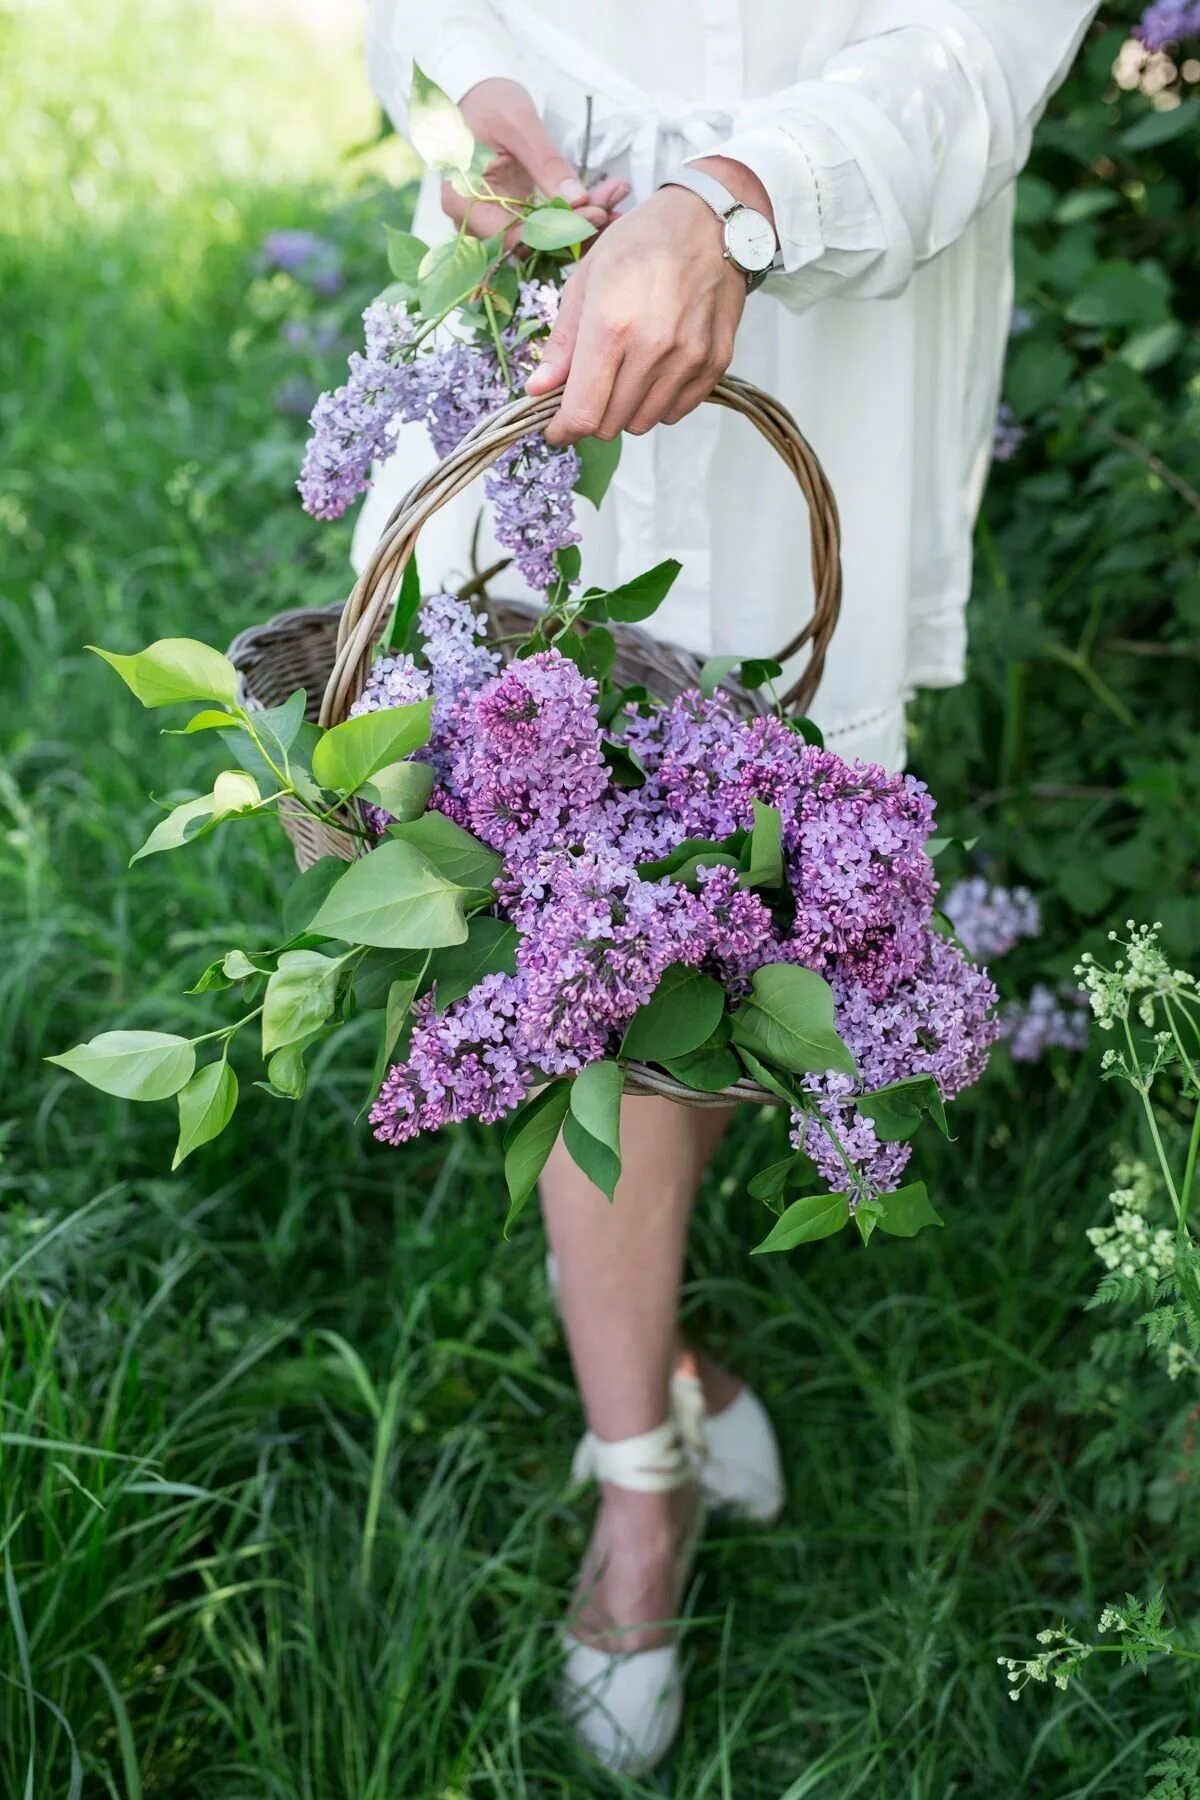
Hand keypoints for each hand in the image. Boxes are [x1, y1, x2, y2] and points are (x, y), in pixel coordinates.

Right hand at [445, 78, 629, 245]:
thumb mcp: (518, 123)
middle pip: (531, 243)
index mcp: (463, 202)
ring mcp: (494, 222)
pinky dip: (574, 217)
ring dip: (580, 225)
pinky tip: (605, 205)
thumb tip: (577, 200)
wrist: (478, 97)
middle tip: (612, 207)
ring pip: (543, 239)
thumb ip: (546, 162)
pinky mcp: (512, 217)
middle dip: (575, 228)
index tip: (594, 213)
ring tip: (616, 204)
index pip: (513, 236)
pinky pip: (546, 227)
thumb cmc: (488, 102)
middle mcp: (475, 222)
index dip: (556, 231)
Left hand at [526, 161, 768, 442]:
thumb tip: (537, 390)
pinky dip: (659, 402)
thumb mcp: (586, 280)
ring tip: (625, 372)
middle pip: (610, 424)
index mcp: (611, 325)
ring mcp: (688, 359)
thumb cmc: (640, 242)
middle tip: (592, 386)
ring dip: (626, 409)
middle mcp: (652, 348)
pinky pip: (676, 412)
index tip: (556, 428)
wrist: (709, 221)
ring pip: (643, 424)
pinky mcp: (714, 363)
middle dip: (593, 414)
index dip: (563, 429)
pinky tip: (655, 370)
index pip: (583, 412)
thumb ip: (562, 342)